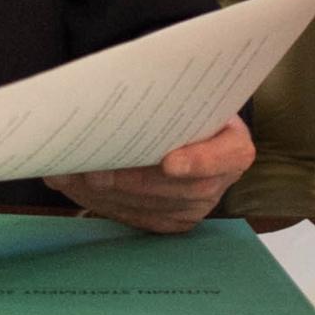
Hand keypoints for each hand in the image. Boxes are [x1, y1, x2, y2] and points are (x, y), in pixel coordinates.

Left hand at [48, 114, 254, 235]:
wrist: (184, 129)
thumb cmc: (182, 105)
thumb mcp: (184, 93)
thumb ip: (166, 98)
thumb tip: (119, 95)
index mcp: (234, 146)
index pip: (229, 157)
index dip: (200, 161)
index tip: (169, 162)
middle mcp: (220, 181)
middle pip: (184, 190)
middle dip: (135, 181)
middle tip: (98, 169)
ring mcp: (197, 206)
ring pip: (157, 209)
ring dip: (114, 195)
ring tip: (80, 176)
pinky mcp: (173, 222)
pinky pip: (141, 218)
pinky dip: (107, 203)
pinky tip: (82, 186)